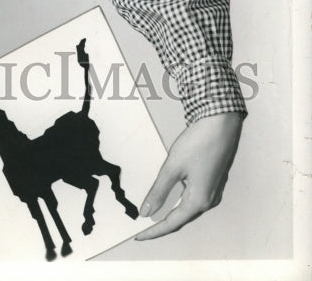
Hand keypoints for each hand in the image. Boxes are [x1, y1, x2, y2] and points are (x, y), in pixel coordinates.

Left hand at [135, 111, 242, 239]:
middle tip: (143, 228)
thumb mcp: (173, 167)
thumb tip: (146, 212)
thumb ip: (159, 191)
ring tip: (153, 215)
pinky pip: (193, 199)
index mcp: (199, 201)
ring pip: (188, 209)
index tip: (139, 236)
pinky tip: (170, 198)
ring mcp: (213, 192)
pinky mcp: (213, 182)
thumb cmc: (198, 143)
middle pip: (181, 219)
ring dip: (171, 213)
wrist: (221, 125)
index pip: (172, 223)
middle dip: (162, 224)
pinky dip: (180, 202)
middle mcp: (209, 201)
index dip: (154, 231)